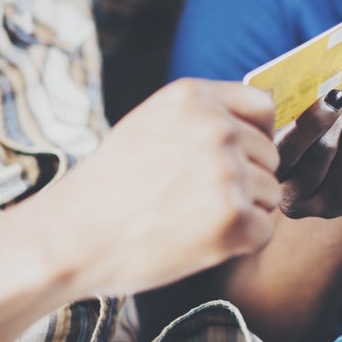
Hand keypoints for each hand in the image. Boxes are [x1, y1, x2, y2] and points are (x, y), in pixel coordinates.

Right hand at [55, 78, 281, 295]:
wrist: (71, 237)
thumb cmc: (109, 186)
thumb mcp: (150, 123)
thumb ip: (202, 116)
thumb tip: (263, 124)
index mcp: (194, 97)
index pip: (263, 108)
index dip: (255, 137)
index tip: (232, 159)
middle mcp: (216, 129)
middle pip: (270, 156)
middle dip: (245, 180)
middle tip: (195, 200)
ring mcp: (226, 173)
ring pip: (271, 194)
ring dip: (243, 212)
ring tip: (191, 219)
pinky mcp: (233, 219)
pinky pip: (264, 230)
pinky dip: (239, 243)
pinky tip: (198, 241)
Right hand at [273, 90, 341, 218]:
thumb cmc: (313, 139)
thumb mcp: (293, 127)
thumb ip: (294, 114)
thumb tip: (324, 98)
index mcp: (275, 180)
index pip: (288, 150)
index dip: (311, 120)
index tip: (328, 99)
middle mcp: (303, 202)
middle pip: (326, 145)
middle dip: (339, 113)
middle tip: (340, 104)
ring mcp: (339, 206)